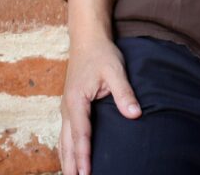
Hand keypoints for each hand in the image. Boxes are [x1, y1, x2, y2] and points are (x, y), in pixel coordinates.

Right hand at [59, 35, 140, 174]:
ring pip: (63, 141)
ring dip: (67, 160)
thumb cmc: (101, 54)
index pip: (81, 134)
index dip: (84, 155)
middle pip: (67, 143)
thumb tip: (136, 115)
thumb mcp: (115, 70)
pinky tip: (71, 159)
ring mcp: (66, 108)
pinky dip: (67, 149)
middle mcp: (67, 108)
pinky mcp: (69, 107)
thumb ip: (124, 93)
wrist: (87, 39)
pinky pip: (66, 134)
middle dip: (71, 165)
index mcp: (77, 101)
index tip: (86, 173)